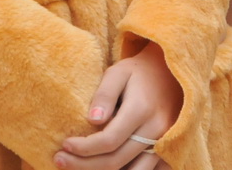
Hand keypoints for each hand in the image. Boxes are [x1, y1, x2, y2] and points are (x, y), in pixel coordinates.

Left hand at [56, 43, 179, 169]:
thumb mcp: (119, 72)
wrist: (171, 74)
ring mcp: (164, 143)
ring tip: (78, 168)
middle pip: (116, 161)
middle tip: (60, 160)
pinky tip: (102, 168)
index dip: (84, 147)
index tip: (65, 145)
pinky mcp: (166, 150)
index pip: (109, 140)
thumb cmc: (139, 72)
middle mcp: (156, 130)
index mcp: (142, 109)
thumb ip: (105, 94)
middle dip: (84, 165)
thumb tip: (92, 120)